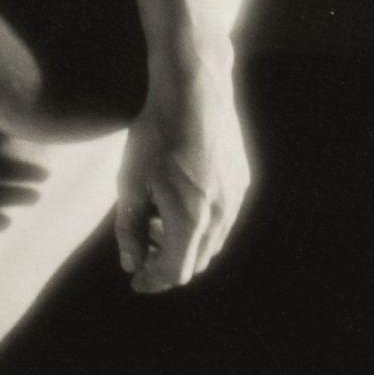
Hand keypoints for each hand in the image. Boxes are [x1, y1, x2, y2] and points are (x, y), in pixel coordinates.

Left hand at [113, 58, 251, 290]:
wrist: (194, 93)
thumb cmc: (155, 135)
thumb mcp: (130, 183)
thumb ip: (130, 229)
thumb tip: (131, 264)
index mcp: (191, 219)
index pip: (176, 271)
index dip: (154, 281)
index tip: (137, 281)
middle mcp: (221, 214)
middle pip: (197, 261)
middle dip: (168, 264)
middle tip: (142, 253)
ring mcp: (236, 198)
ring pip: (212, 241)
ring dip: (185, 245)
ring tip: (156, 225)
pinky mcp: (243, 181)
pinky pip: (223, 218)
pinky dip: (201, 225)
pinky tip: (178, 204)